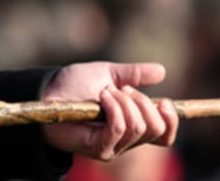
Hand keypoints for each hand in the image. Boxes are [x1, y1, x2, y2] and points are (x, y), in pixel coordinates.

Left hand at [42, 61, 178, 160]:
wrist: (47, 91)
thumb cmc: (74, 85)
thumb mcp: (108, 74)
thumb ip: (134, 74)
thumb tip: (162, 71)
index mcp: (132, 124)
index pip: (164, 135)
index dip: (172, 120)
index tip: (165, 101)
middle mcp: (126, 141)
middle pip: (156, 129)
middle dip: (143, 102)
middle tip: (121, 89)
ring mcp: (113, 147)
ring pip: (138, 127)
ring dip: (125, 102)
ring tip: (106, 93)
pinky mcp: (99, 148)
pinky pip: (119, 127)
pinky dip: (114, 108)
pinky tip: (102, 98)